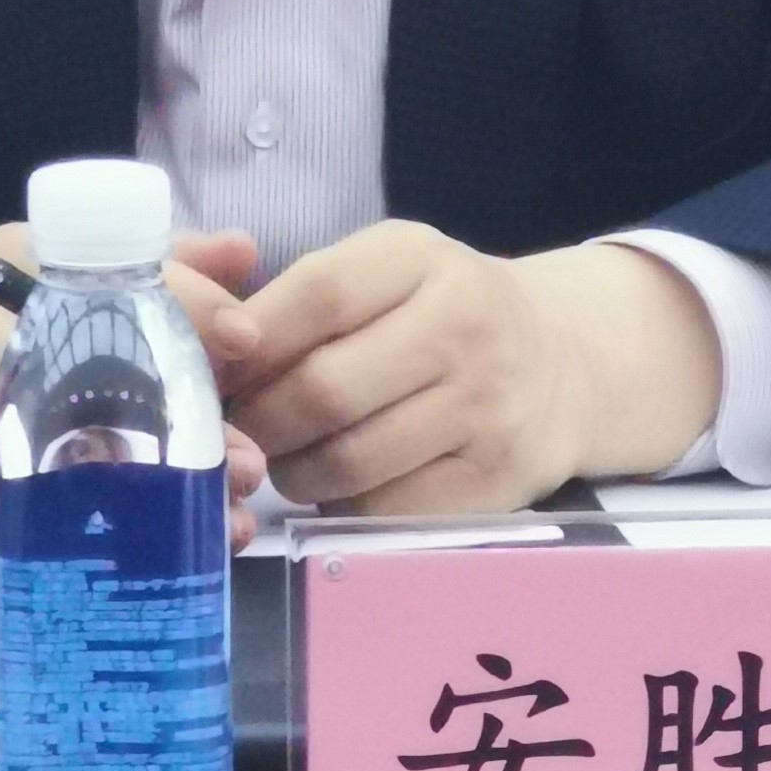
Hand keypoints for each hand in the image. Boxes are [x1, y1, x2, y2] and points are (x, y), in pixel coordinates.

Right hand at [0, 222, 270, 545]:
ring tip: (225, 524)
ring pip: (57, 474)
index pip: (91, 290)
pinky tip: (156, 561)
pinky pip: (22, 528)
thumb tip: (242, 252)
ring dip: (148, 505)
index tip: (246, 335)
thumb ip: (148, 260)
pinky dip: (92, 547)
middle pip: (81, 393)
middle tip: (246, 460)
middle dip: (173, 432)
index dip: (177, 306)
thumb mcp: (40, 261)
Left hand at [227, 222, 720, 514]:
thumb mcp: (389, 269)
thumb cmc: (444, 311)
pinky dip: (341, 505)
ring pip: (347, 461)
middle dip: (259, 419)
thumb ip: (305, 294)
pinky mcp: (495, 485)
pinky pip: (383, 510)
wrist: (562, 363)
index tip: (217, 368)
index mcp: (423, 261)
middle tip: (236, 428)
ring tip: (284, 454)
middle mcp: (465, 330)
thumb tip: (208, 346)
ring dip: (291, 468)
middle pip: (324, 390)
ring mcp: (486, 412)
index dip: (250, 341)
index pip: (318, 296)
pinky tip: (338, 482)